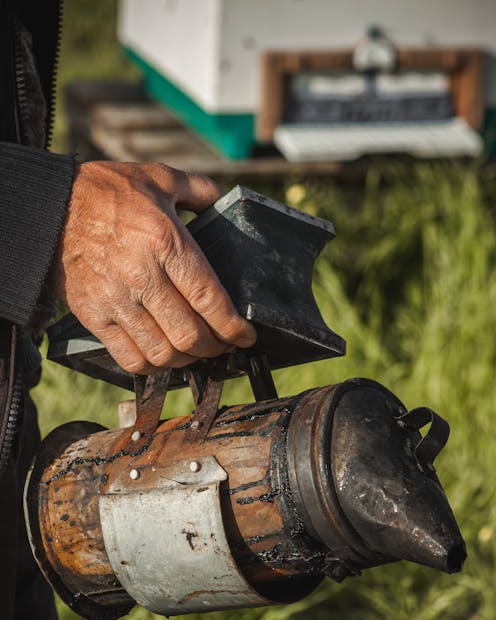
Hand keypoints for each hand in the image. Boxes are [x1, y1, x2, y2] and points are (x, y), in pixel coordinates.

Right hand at [50, 161, 255, 372]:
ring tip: (193, 352)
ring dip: (185, 360)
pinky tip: (161, 356)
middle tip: (222, 346)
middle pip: (190, 334)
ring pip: (162, 353)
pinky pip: (128, 358)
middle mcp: (142, 275)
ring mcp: (116, 299)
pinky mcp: (93, 315)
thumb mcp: (159, 178)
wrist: (50, 206)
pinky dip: (151, 366)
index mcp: (165, 242)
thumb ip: (198, 189)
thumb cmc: (107, 191)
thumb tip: (222, 200)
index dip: (232, 327)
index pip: (209, 299)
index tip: (245, 336)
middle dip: (214, 348)